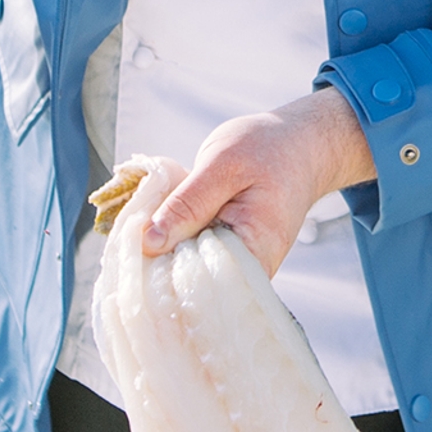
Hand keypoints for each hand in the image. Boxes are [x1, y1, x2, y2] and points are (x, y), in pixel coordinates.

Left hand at [142, 87, 377, 276]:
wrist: (300, 146)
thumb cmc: (268, 149)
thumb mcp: (222, 164)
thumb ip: (187, 203)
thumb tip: (148, 243)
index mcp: (256, 249)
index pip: (202, 284)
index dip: (163, 276)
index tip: (132, 257)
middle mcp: (252, 269)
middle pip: (194, 285)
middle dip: (159, 265)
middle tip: (131, 240)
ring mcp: (241, 265)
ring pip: (191, 273)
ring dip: (165, 254)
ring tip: (144, 232)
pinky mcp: (230, 255)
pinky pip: (197, 259)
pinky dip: (176, 245)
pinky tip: (162, 229)